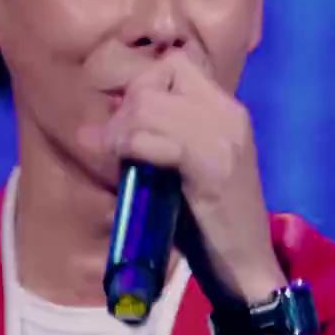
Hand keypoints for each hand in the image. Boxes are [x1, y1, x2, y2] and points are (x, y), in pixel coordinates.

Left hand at [80, 52, 286, 303]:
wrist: (246, 269)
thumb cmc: (208, 225)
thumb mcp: (179, 172)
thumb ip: (146, 143)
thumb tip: (88, 130)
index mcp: (227, 110)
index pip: (174, 65)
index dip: (142, 89)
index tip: (131, 128)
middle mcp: (229, 115)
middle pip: (156, 79)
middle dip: (125, 111)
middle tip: (119, 150)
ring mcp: (224, 138)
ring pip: (150, 104)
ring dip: (123, 131)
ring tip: (121, 160)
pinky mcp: (213, 167)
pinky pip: (156, 138)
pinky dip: (132, 149)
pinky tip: (131, 168)